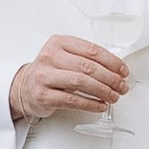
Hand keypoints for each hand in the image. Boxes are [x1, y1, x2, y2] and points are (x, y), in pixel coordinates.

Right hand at [9, 33, 129, 122]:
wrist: (25, 87)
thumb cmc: (50, 72)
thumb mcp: (65, 57)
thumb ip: (87, 59)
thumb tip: (116, 69)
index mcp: (59, 43)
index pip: (91, 50)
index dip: (112, 61)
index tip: (123, 70)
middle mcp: (50, 57)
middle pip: (88, 67)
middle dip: (110, 78)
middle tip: (121, 86)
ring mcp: (45, 76)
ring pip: (81, 83)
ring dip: (103, 91)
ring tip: (114, 97)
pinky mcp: (43, 95)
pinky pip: (73, 100)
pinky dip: (90, 104)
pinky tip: (100, 105)